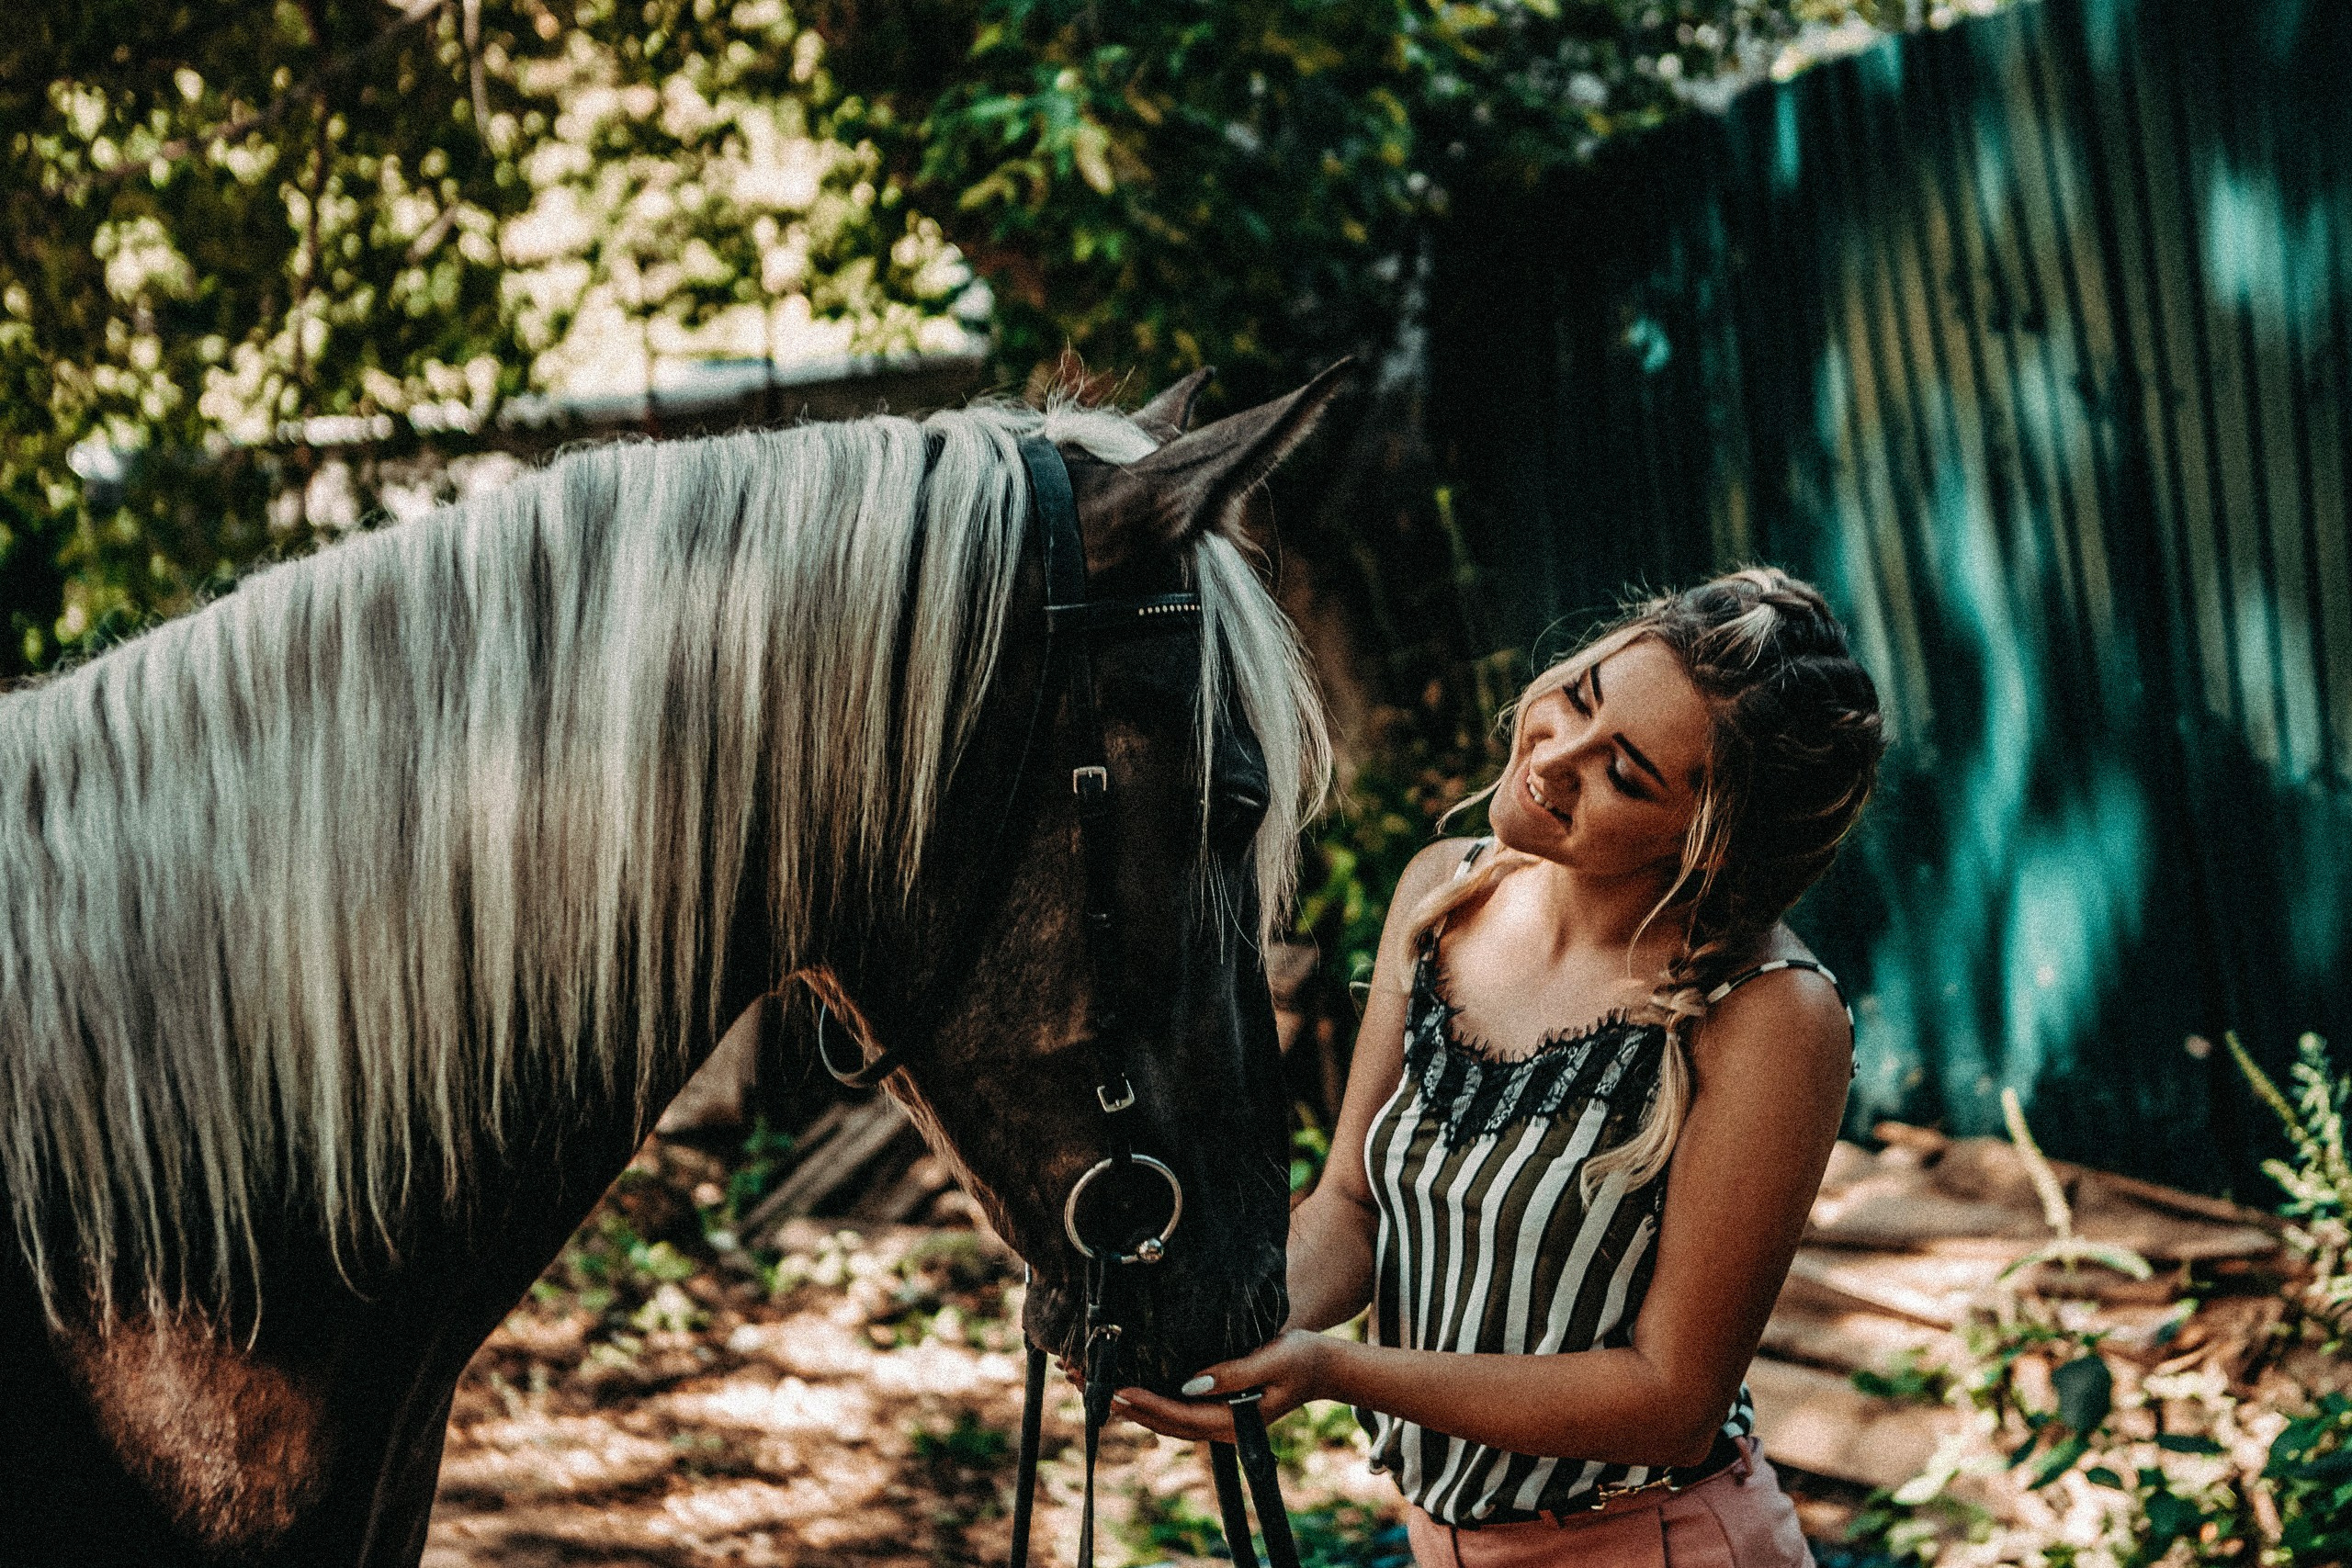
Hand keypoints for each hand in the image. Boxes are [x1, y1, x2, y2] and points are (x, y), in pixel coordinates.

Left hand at [1111, 1330, 1336, 1442]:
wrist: (1323, 1367)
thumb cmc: (1300, 1359)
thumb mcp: (1272, 1359)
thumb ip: (1233, 1373)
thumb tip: (1190, 1382)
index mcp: (1234, 1423)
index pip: (1180, 1416)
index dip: (1147, 1404)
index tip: (1118, 1390)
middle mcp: (1220, 1428)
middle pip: (1164, 1423)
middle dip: (1126, 1406)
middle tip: (1087, 1386)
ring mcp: (1216, 1421)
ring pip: (1164, 1419)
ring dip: (1129, 1405)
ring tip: (1093, 1386)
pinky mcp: (1213, 1407)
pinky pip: (1173, 1409)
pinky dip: (1146, 1400)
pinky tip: (1125, 1387)